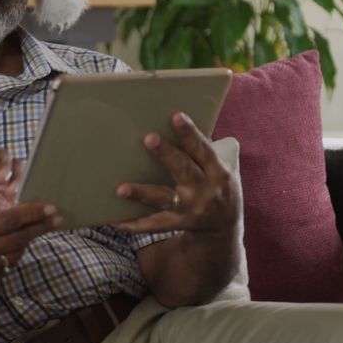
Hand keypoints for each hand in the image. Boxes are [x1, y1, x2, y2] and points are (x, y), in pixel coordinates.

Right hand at [0, 202, 59, 310]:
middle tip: (57, 219)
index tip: (49, 207)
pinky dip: (9, 260)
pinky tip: (13, 253)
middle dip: (40, 227)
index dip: (32, 212)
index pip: (8, 220)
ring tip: (39, 232)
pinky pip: (2, 271)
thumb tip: (1, 222)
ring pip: (13, 255)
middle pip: (18, 238)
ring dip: (27, 244)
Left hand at [114, 112, 238, 236]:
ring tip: (121, 189)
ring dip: (143, 194)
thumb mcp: (221, 168)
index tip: (176, 116)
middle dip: (167, 154)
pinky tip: (117, 221)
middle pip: (184, 170)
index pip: (203, 149)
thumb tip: (179, 122)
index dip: (191, 133)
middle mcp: (206, 190)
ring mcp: (192, 209)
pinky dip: (137, 224)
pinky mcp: (179, 224)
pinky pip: (156, 224)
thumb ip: (204, 150)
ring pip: (165, 199)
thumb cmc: (217, 186)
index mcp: (218, 171)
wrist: (225, 227)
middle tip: (148, 138)